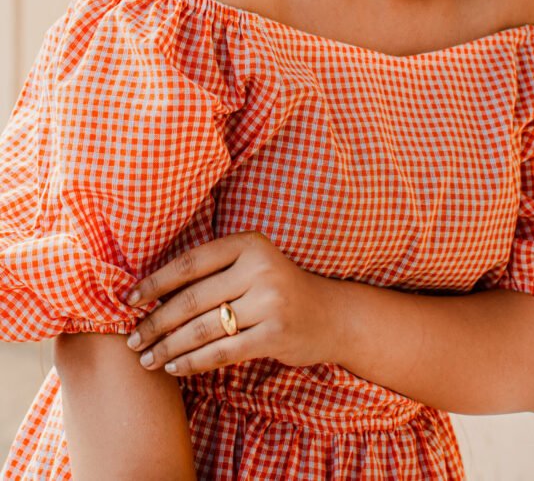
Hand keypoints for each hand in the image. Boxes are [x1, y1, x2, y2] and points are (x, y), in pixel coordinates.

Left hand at [125, 231, 337, 375]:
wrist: (329, 314)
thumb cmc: (276, 289)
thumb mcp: (250, 267)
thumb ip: (212, 273)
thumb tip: (151, 293)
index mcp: (248, 244)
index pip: (190, 262)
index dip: (155, 282)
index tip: (128, 300)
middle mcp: (260, 268)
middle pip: (193, 298)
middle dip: (156, 322)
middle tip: (132, 338)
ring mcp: (270, 301)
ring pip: (203, 328)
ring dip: (169, 346)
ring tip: (147, 358)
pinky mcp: (275, 334)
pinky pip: (221, 352)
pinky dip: (192, 361)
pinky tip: (174, 367)